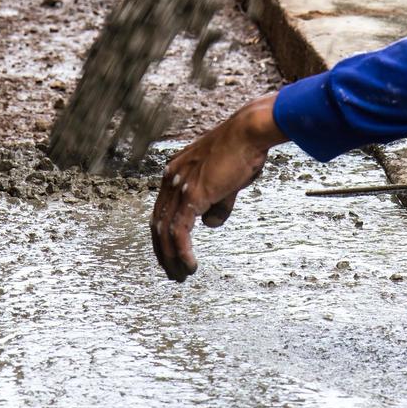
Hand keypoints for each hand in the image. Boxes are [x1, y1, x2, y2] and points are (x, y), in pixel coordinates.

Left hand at [150, 94, 286, 281]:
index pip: (162, 210)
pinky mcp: (193, 195)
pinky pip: (179, 231)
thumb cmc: (242, 150)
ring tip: (180, 275)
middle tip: (172, 272)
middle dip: (162, 251)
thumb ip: (217, 204)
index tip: (170, 254)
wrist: (248, 132)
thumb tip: (210, 224)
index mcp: (175, 171)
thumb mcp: (226, 181)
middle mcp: (171, 178)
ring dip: (170, 258)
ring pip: (164, 231)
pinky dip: (182, 252)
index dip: (163, 235)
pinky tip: (190, 265)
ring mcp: (180, 186)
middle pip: (157, 223)